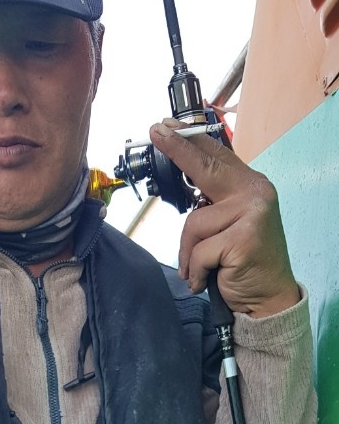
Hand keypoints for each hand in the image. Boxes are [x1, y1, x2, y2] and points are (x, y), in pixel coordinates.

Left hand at [149, 120, 299, 317]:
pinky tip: (207, 279)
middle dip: (178, 149)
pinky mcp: (244, 238)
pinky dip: (197, 270)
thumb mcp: (232, 225)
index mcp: (251, 185)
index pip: (217, 156)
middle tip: (154, 131)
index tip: (166, 126)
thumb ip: (216, 203)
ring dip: (190, 253)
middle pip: (206, 168)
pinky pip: (200, 251)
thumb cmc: (245, 264)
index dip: (190, 140)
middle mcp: (255, 192)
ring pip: (194, 223)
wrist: (269, 298)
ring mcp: (252, 214)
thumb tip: (187, 185)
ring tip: (200, 269)